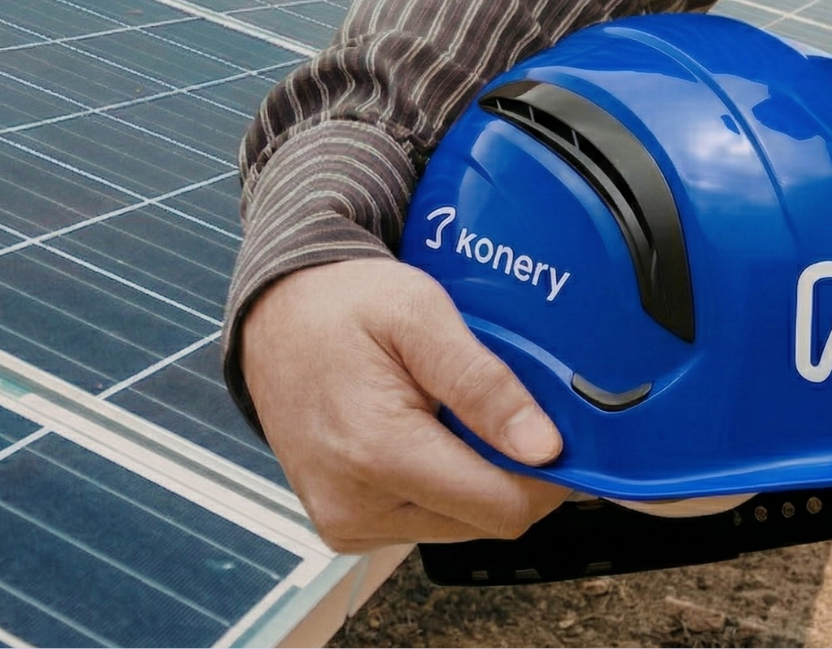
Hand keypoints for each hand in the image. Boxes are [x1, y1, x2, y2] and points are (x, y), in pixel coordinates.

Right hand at [241, 257, 568, 552]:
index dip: (547, 475)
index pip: (504, 507)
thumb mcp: (420, 314)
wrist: (274, 314)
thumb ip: (483, 382)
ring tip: (447, 415)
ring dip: (471, 476)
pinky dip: (438, 484)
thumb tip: (543, 448)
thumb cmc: (340, 305)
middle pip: (485, 520)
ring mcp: (344, 521)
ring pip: (458, 525)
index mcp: (378, 452)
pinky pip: (423, 520)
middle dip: (507, 469)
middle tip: (494, 407)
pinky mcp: (341, 525)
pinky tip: (420, 435)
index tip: (557, 432)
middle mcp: (355, 504)